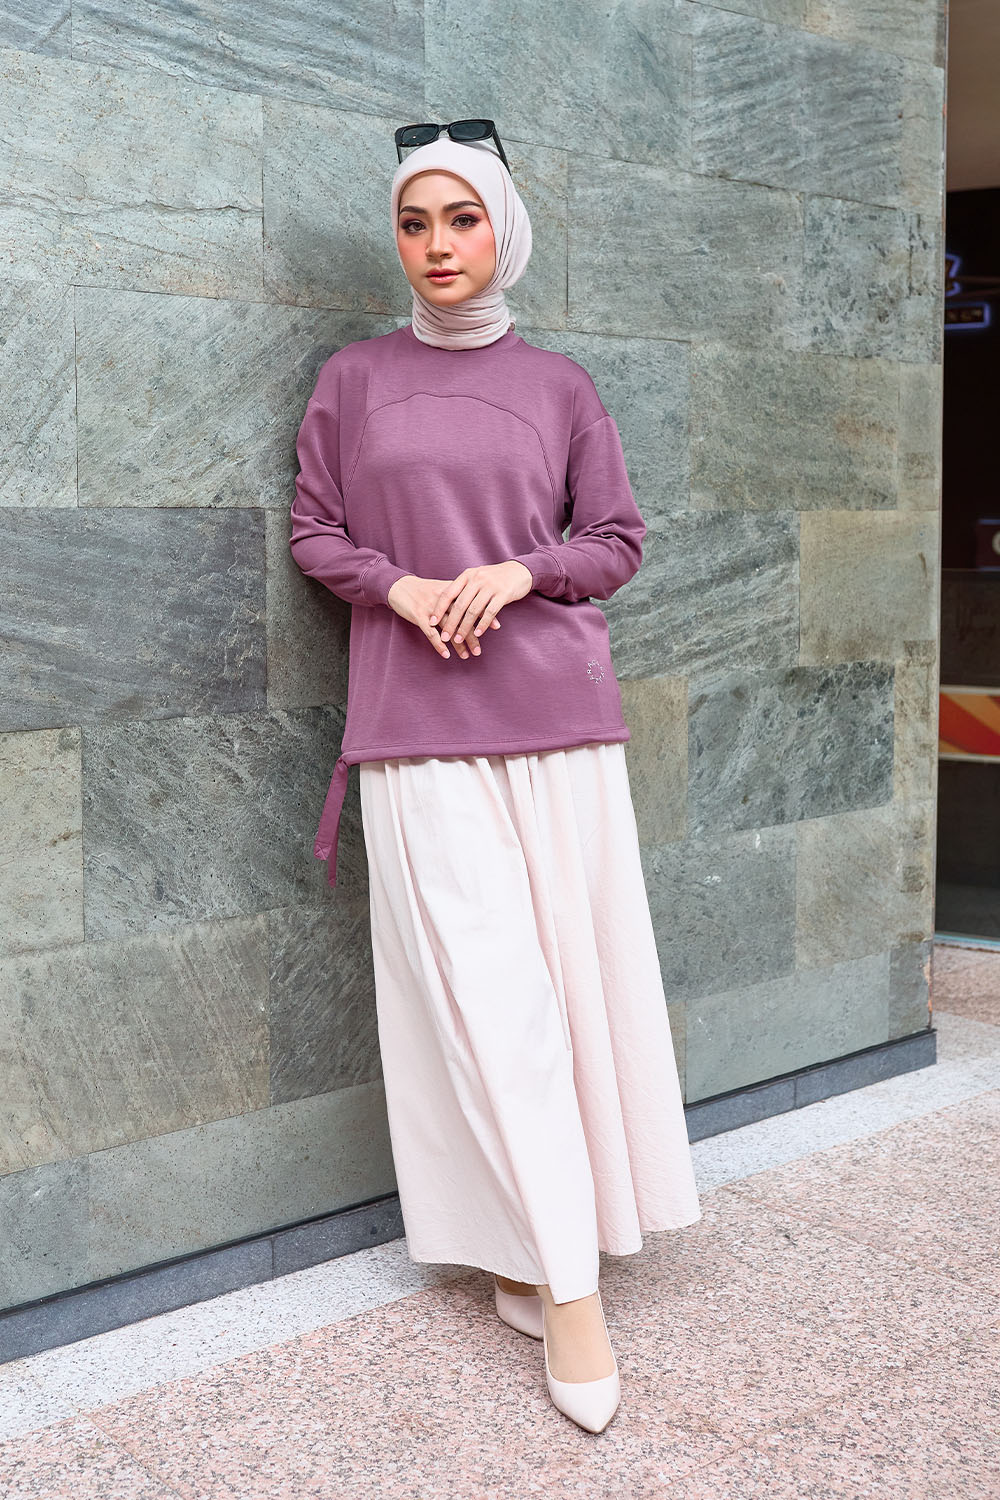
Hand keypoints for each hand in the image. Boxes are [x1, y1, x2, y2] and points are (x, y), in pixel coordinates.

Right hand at [386, 573, 502, 658]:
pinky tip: (446, 655)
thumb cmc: (424, 589)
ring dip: (458, 643)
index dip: (485, 615)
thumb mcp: (443, 588)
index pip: (473, 603)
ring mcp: (431, 608)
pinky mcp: (419, 616)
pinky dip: (439, 644)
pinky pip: (431, 633)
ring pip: (449, 627)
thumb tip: (479, 603)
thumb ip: (459, 595)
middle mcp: (444, 600)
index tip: (497, 626)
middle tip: (479, 650)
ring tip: (466, 656)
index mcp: (452, 591)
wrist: (400, 586)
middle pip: (463, 618)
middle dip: (472, 635)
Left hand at [429, 561, 533, 652]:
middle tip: (444, 637)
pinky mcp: (503, 594)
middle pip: (459, 604)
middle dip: (450, 623)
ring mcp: (490, 586)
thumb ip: (463, 588)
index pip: (448, 593)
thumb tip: (447, 604)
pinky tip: (478, 634)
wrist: (519, 571)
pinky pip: (490, 612)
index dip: (439, 609)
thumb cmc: (495, 577)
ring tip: (459, 640)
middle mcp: (476, 579)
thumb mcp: (477, 577)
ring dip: (465, 627)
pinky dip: (483, 624)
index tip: (431, 622)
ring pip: (474, 610)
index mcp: (467, 575)